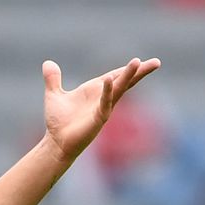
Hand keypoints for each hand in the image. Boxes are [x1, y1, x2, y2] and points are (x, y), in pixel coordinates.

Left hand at [42, 57, 161, 161]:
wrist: (55, 143)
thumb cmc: (58, 122)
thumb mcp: (54, 95)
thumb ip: (53, 79)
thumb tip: (47, 63)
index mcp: (95, 90)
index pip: (115, 76)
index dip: (127, 69)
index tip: (140, 61)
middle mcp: (102, 98)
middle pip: (125, 81)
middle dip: (139, 71)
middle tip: (156, 62)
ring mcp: (103, 108)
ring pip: (119, 89)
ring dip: (129, 76)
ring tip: (139, 62)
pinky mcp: (98, 119)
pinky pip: (105, 103)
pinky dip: (107, 91)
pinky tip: (109, 79)